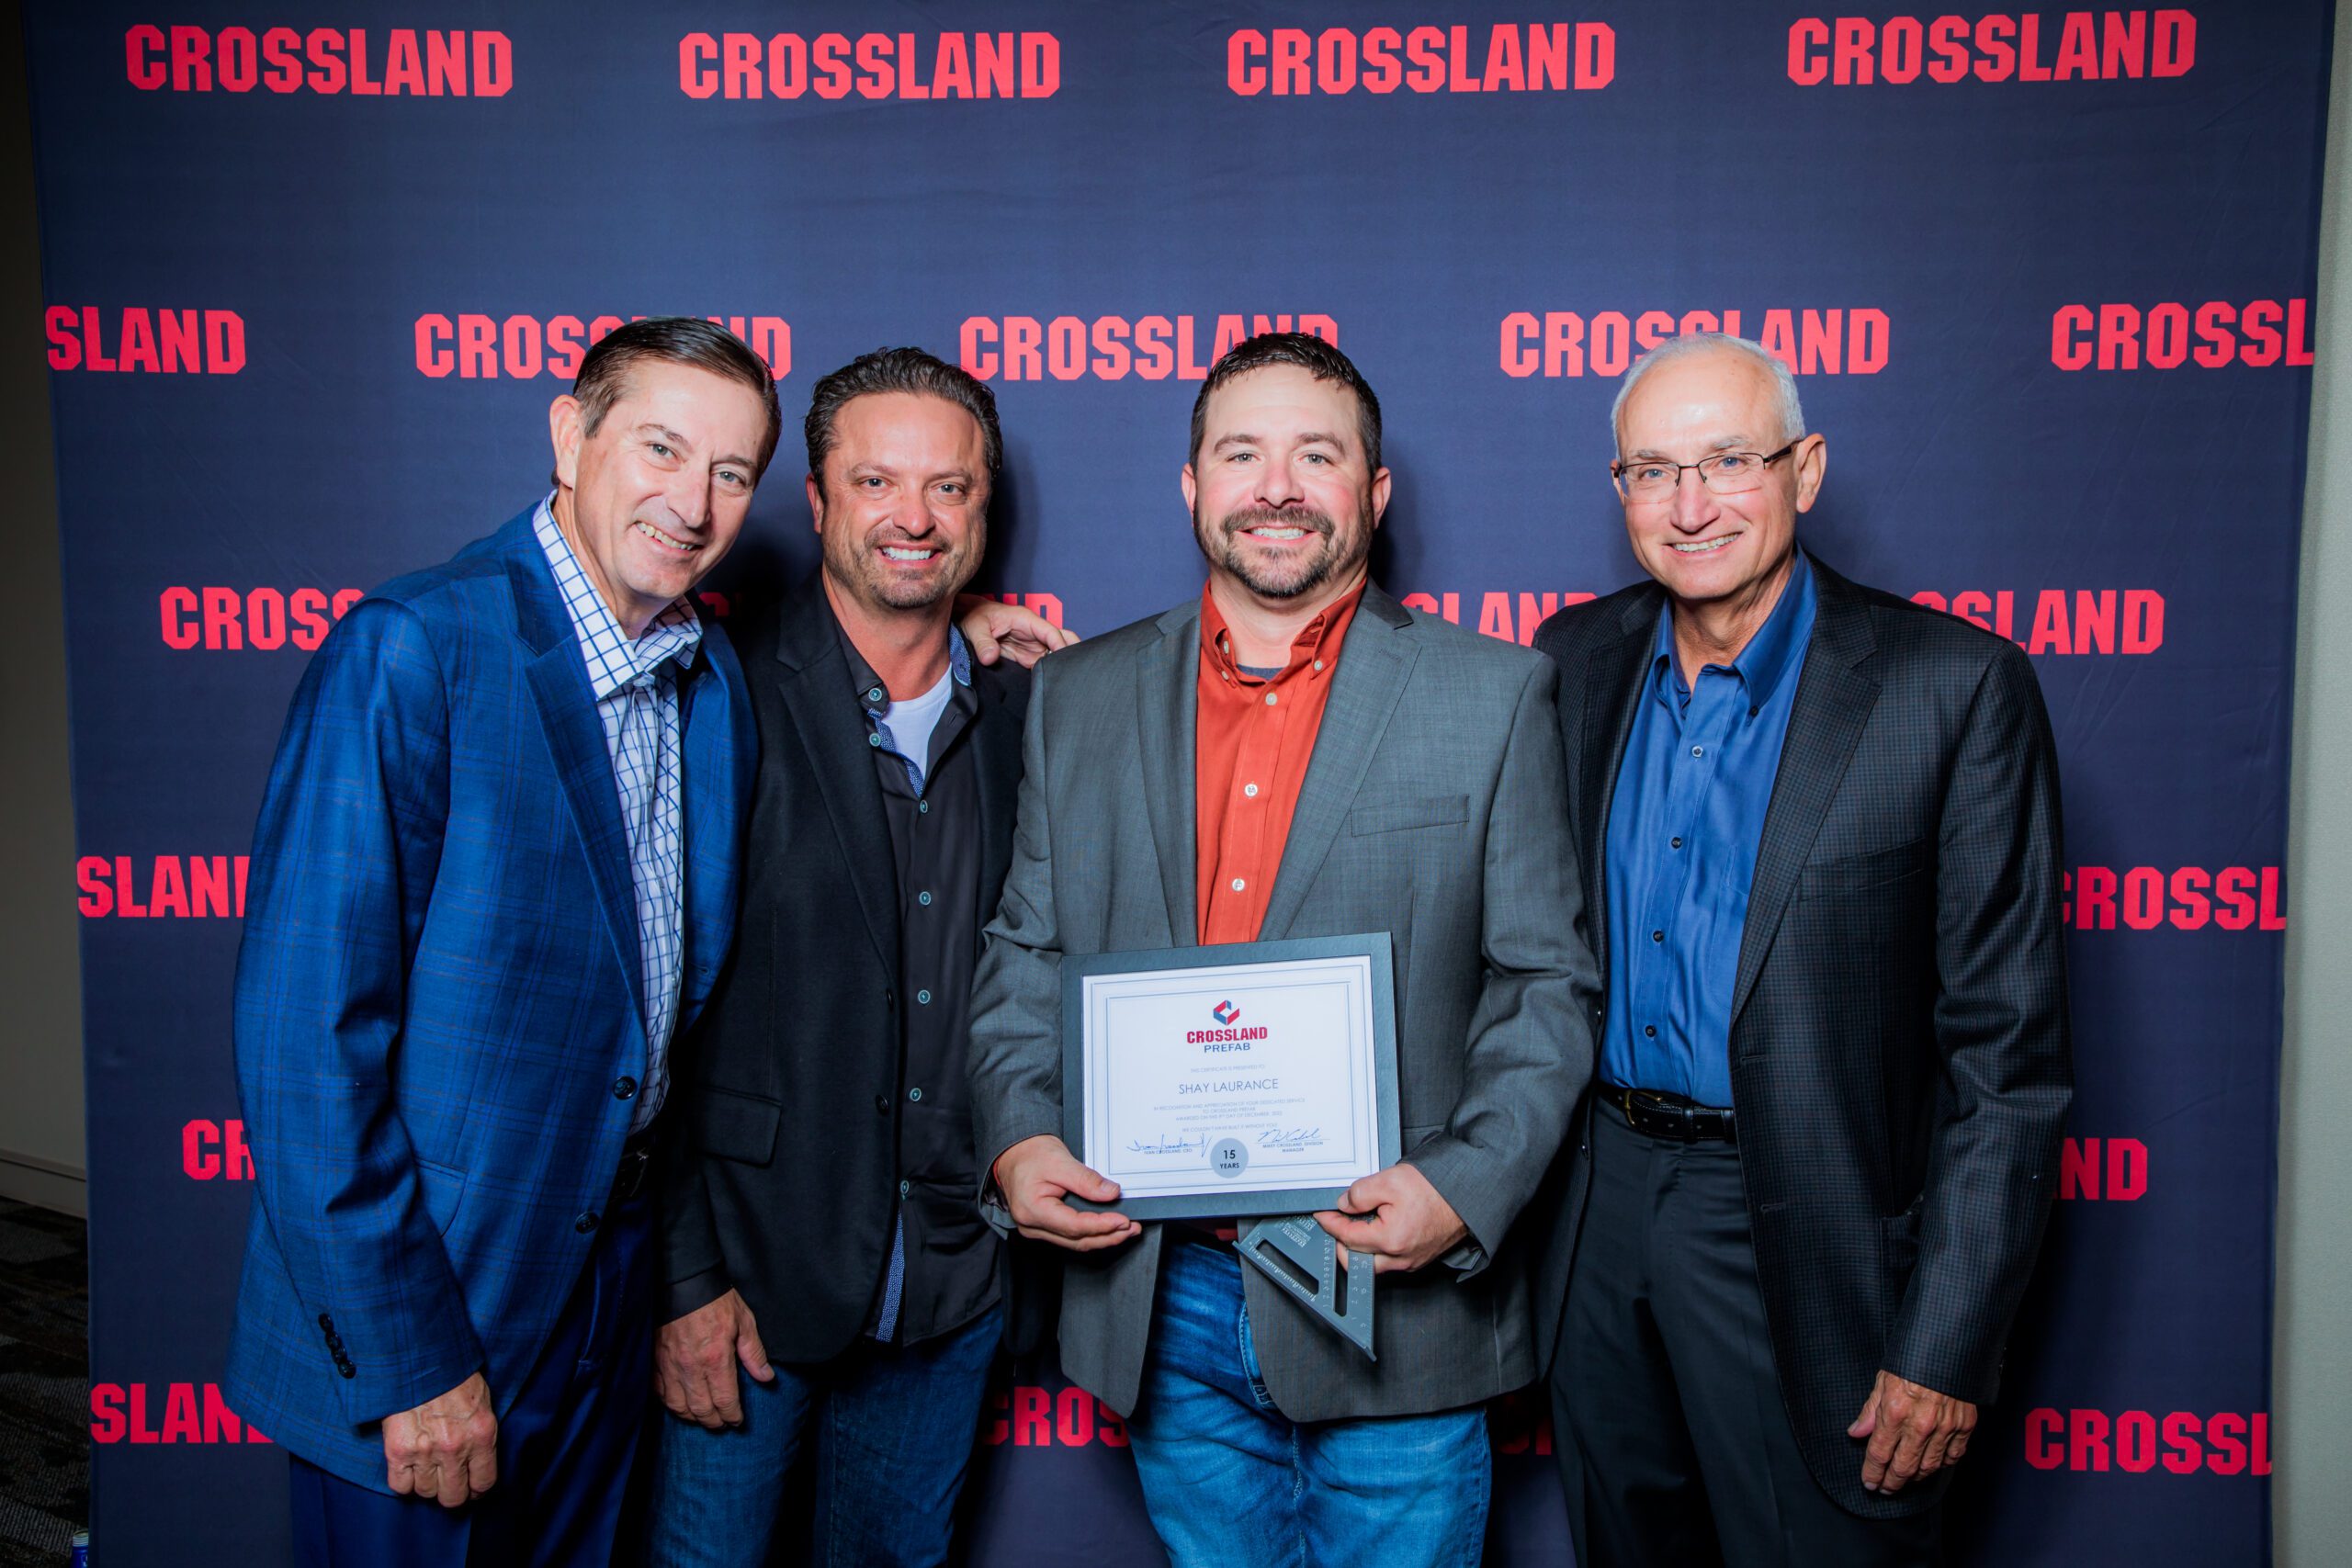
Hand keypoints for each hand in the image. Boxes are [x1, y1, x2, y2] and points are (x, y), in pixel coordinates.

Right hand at [382, 1371, 496, 1508]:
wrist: (419, 1357)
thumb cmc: (453, 1375)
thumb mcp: (482, 1401)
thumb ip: (481, 1434)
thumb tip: (477, 1460)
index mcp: (481, 1435)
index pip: (484, 1483)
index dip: (476, 1489)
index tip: (470, 1486)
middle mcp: (455, 1449)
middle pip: (453, 1497)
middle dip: (451, 1492)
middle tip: (447, 1482)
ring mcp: (425, 1452)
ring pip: (426, 1492)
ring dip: (426, 1483)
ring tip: (426, 1466)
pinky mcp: (397, 1451)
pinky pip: (400, 1486)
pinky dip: (403, 1481)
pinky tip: (408, 1466)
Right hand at [655, 1288, 774, 1429]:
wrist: (682, 1281)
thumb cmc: (716, 1299)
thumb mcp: (744, 1321)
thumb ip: (754, 1353)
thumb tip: (766, 1377)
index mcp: (716, 1359)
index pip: (725, 1401)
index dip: (732, 1416)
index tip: (737, 1421)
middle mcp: (691, 1368)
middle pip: (701, 1410)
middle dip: (714, 1422)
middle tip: (722, 1423)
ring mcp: (670, 1366)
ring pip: (679, 1406)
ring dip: (692, 1417)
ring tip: (702, 1417)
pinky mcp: (655, 1361)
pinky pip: (660, 1393)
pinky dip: (671, 1404)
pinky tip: (680, 1403)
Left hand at [956, 595, 1079, 668]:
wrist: (968, 619)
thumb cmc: (974, 617)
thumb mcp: (975, 627)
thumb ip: (983, 642)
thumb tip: (991, 657)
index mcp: (1025, 619)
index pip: (1051, 632)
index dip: (1060, 646)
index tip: (1065, 662)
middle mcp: (1033, 631)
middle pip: (1062, 639)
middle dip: (1071, 652)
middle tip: (1074, 671)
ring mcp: (1032, 643)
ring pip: (1056, 653)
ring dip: (1060, 664)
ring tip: (1064, 680)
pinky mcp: (1027, 654)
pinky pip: (1044, 662)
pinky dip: (1049, 671)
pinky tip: (1051, 682)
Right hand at [992, 1135, 1140, 1251]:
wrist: (1015, 1153)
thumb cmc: (1030, 1155)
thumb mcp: (1060, 1161)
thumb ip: (1086, 1180)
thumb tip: (1110, 1193)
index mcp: (1032, 1210)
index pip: (1074, 1226)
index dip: (1102, 1225)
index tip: (1123, 1220)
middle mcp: (1032, 1226)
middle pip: (1077, 1240)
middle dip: (1108, 1236)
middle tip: (1131, 1228)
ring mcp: (1037, 1229)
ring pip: (1075, 1243)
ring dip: (1103, 1238)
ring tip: (1126, 1230)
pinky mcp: (1044, 1227)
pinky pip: (1071, 1237)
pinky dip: (1092, 1234)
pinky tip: (1107, 1229)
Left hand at [1313, 1162, 1468, 1273]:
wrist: (1468, 1194)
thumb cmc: (1437, 1188)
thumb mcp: (1390, 1181)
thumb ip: (1360, 1193)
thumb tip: (1344, 1204)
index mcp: (1390, 1240)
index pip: (1346, 1236)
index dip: (1329, 1222)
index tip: (1322, 1213)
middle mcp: (1400, 1258)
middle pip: (1355, 1258)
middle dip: (1341, 1239)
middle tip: (1339, 1218)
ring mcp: (1410, 1261)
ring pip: (1372, 1262)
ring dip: (1360, 1244)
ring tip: (1361, 1220)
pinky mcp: (1418, 1259)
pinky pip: (1389, 1259)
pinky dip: (1378, 1245)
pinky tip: (1380, 1225)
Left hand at [1848, 1370, 1976, 1492]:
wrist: (1950, 1346)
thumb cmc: (1913, 1360)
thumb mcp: (1883, 1380)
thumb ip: (1870, 1411)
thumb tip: (1856, 1432)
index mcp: (1896, 1412)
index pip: (1879, 1454)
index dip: (1872, 1473)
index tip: (1869, 1482)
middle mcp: (1921, 1425)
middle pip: (1903, 1468)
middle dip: (1891, 1483)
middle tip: (1885, 1489)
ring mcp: (1945, 1428)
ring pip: (1928, 1467)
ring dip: (1914, 1478)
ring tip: (1904, 1480)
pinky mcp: (1965, 1426)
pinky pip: (1952, 1457)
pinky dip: (1941, 1465)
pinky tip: (1931, 1465)